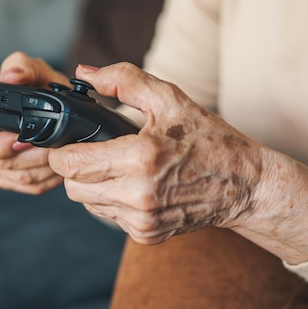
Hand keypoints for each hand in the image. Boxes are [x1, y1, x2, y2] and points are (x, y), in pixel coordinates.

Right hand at [0, 52, 69, 193]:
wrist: (63, 108)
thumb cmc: (42, 89)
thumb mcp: (36, 72)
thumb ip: (23, 67)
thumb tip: (10, 76)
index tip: (18, 140)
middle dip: (28, 156)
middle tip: (50, 146)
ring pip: (17, 177)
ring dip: (41, 167)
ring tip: (59, 153)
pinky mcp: (16, 179)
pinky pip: (30, 187)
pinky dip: (48, 179)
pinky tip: (59, 167)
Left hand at [48, 62, 264, 243]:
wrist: (245, 186)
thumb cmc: (209, 140)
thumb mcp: (170, 99)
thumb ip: (124, 80)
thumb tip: (85, 73)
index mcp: (139, 159)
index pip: (69, 164)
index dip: (62, 150)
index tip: (70, 139)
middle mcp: (137, 196)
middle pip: (72, 187)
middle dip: (75, 167)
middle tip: (96, 149)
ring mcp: (141, 220)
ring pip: (88, 203)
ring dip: (93, 184)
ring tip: (119, 165)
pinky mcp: (146, 235)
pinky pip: (109, 216)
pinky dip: (113, 200)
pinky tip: (135, 184)